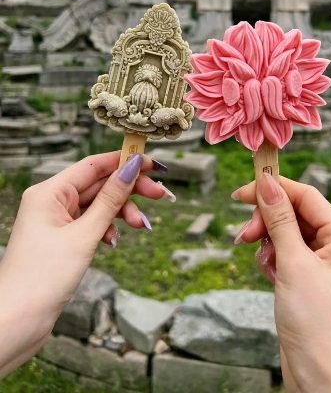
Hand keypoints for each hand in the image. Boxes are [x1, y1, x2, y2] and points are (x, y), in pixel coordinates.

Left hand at [0, 151, 169, 375]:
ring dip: (121, 213)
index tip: (152, 163)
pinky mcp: (62, 238)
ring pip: (98, 205)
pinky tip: (113, 241)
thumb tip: (131, 168)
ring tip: (142, 225)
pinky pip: (91, 223)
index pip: (93, 166)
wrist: (17, 322)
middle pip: (98, 184)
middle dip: (129, 190)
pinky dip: (107, 228)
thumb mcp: (84, 235)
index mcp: (49, 192)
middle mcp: (51, 201)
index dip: (123, 161)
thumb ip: (110, 200)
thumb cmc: (42, 278)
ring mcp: (56, 220)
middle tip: (159, 194)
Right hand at [232, 174, 330, 392]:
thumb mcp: (294, 265)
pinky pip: (284, 255)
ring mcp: (323, 264)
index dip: (273, 189)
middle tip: (245, 237)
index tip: (241, 191)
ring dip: (268, 245)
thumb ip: (279, 220)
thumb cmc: (320, 325)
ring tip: (267, 267)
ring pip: (285, 234)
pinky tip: (272, 279)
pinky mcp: (309, 280)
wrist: (325, 380)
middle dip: (267, 223)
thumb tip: (266, 184)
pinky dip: (272, 262)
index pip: (306, 196)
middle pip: (293, 214)